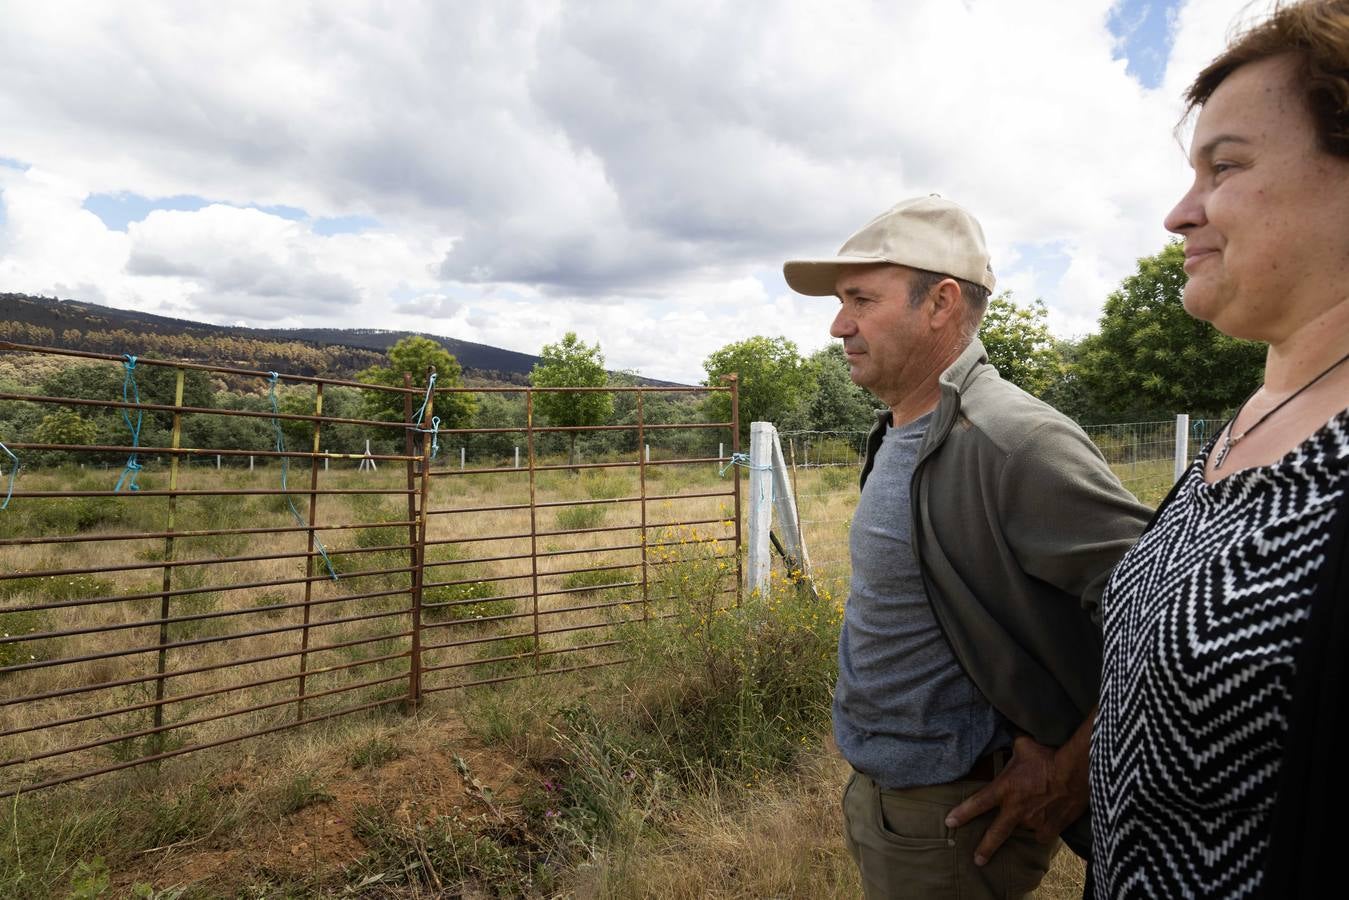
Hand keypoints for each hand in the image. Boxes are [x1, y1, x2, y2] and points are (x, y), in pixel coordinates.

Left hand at [943, 732, 1089, 865]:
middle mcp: (1016, 809)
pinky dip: (1043, 829)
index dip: (962, 814)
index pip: (978, 803)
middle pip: (996, 834)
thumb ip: (1012, 745)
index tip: (950, 823)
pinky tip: (1047, 822)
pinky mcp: (1051, 829)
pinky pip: (1043, 834)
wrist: (1076, 772)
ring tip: (1034, 812)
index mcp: (1005, 789)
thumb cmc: (1049, 756)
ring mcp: (1034, 822)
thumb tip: (1007, 733)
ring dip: (1025, 823)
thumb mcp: (1024, 745)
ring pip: (1023, 829)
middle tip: (977, 860)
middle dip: (985, 848)